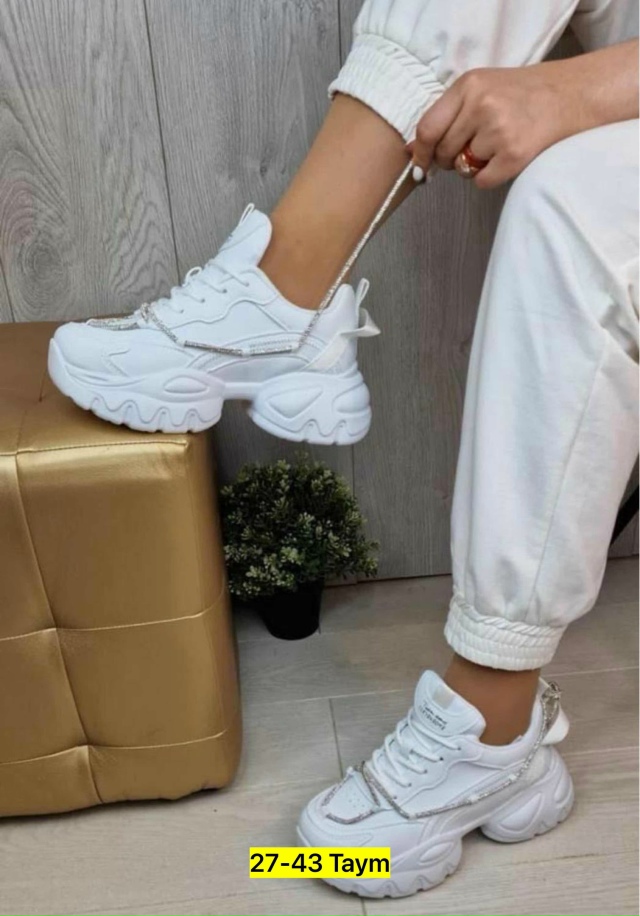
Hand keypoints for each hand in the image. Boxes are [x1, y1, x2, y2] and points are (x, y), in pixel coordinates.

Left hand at [411, 63, 576, 188]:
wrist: (567, 95)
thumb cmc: (518, 94)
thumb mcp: (480, 89)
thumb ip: (447, 115)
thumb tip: (413, 150)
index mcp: (468, 85)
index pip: (428, 128)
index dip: (421, 152)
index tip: (421, 163)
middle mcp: (482, 105)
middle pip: (443, 152)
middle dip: (450, 158)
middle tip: (471, 148)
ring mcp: (499, 131)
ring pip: (462, 168)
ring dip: (472, 166)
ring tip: (494, 146)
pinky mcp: (514, 154)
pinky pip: (481, 181)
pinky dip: (488, 177)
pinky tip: (504, 158)